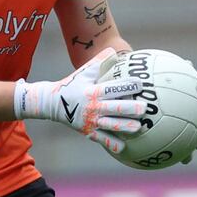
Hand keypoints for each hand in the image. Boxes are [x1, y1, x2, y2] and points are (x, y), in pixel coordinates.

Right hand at [14, 47, 147, 153]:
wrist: (52, 103)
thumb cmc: (72, 85)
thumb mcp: (83, 72)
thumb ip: (99, 62)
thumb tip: (113, 50)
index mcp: (94, 91)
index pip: (114, 88)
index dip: (128, 85)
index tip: (141, 84)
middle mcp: (94, 107)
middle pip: (116, 108)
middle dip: (132, 109)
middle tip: (145, 108)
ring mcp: (91, 121)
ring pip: (112, 126)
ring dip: (126, 127)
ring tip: (139, 128)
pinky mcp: (88, 132)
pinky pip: (103, 140)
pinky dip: (113, 144)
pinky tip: (125, 146)